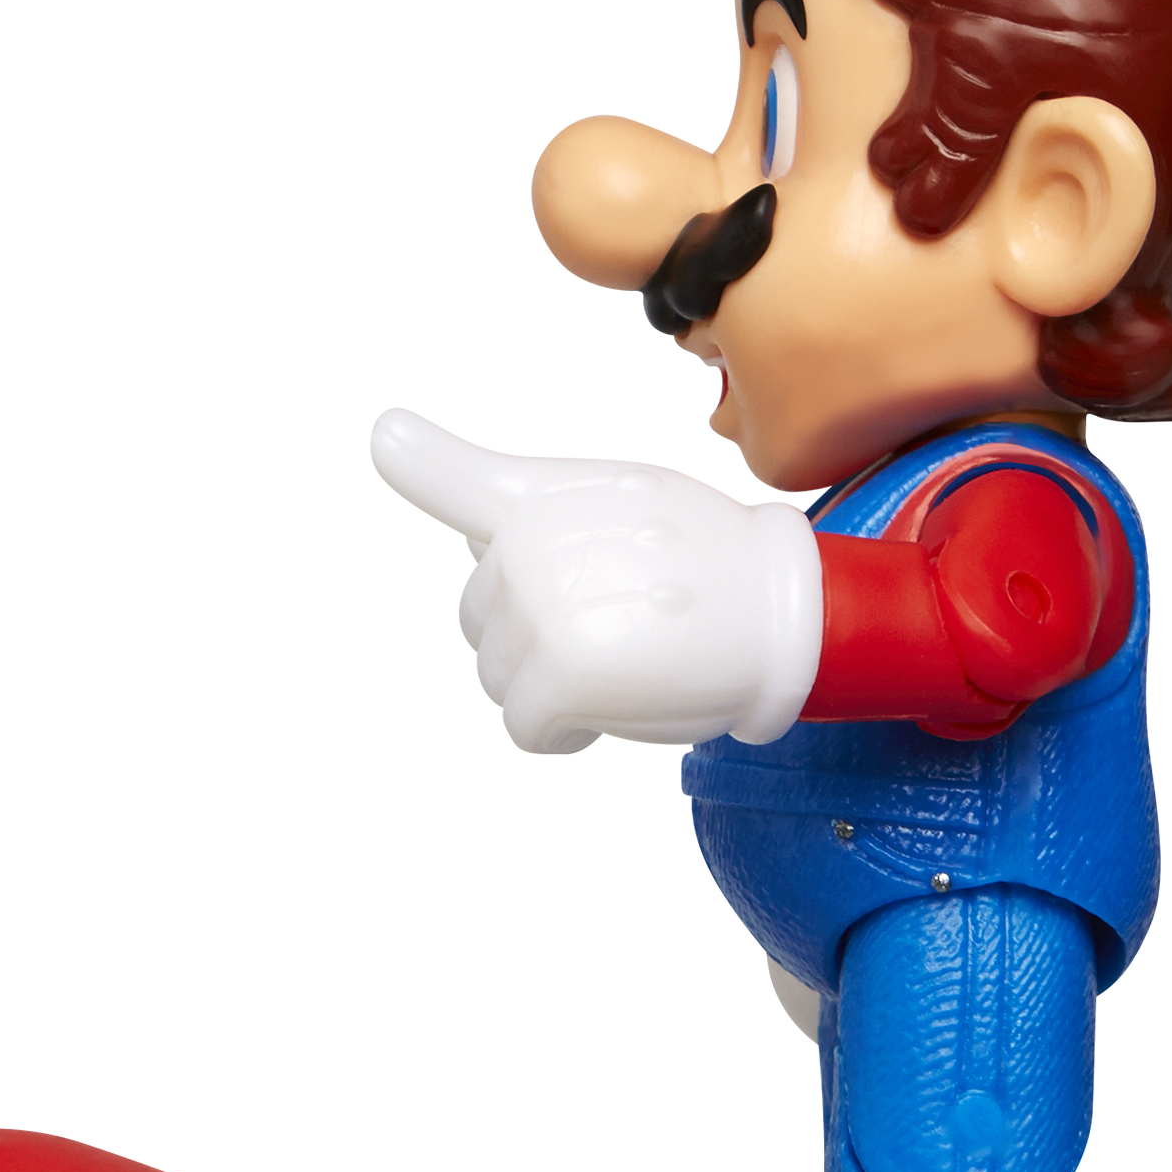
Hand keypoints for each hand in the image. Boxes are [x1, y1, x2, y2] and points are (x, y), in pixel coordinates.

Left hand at [371, 409, 822, 753]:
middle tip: (616, 625)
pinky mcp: (562, 670)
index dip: (423, 461)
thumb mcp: (622, 505)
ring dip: (550, 683)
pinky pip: (526, 726)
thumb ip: (534, 514)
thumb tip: (465, 533)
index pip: (461, 480)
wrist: (783, 614)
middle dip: (532, 636)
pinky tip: (606, 713)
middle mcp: (532, 546)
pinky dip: (562, 733)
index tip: (388, 437)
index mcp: (545, 503)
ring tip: (625, 657)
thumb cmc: (708, 566)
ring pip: (499, 678)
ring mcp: (543, 607)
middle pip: (480, 620)